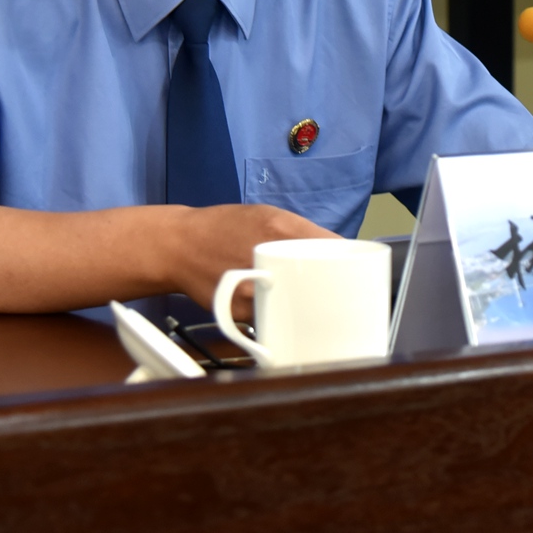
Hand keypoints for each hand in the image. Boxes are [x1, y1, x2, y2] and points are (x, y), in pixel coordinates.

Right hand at [165, 203, 336, 318]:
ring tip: (307, 303)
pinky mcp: (243, 312)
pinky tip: (280, 310)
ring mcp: (257, 288)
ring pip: (299, 305)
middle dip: (331, 288)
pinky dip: (281, 316)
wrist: (179, 245)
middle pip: (321, 281)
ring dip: (307, 306)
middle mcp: (271, 258)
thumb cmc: (223, 227)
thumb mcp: (265, 214)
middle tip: (334, 291)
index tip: (353, 270)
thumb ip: (299, 230)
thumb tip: (334, 248)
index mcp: (281, 229)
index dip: (348, 261)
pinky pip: (274, 319)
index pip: (334, 247)